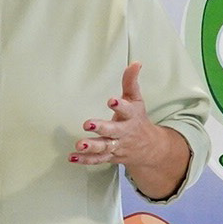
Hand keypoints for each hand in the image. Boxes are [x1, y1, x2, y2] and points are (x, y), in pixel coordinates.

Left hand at [72, 63, 192, 199]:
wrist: (149, 148)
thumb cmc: (138, 119)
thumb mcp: (137, 100)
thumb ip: (131, 82)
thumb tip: (135, 63)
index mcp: (131, 117)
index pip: (127, 110)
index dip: (120, 105)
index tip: (111, 100)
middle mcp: (124, 132)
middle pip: (113, 131)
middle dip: (101, 128)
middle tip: (88, 124)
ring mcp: (117, 146)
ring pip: (104, 147)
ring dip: (91, 147)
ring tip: (79, 144)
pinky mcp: (110, 156)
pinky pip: (97, 159)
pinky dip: (85, 160)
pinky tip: (72, 157)